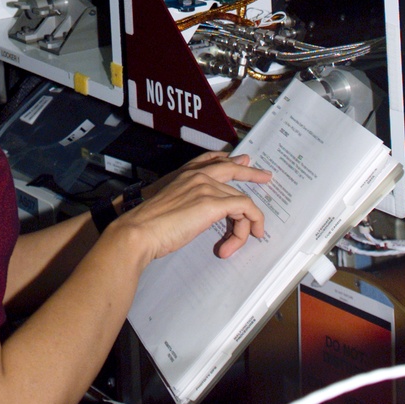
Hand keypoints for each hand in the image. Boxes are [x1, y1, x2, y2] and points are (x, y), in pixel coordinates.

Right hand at [113, 152, 270, 264]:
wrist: (139, 230)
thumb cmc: (146, 225)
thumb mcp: (166, 206)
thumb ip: (183, 202)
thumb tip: (195, 211)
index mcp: (183, 174)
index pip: (211, 159)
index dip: (228, 159)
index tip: (241, 159)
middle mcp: (196, 175)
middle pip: (232, 170)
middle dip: (251, 173)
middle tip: (265, 176)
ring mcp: (205, 187)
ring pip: (240, 199)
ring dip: (243, 224)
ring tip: (235, 244)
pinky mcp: (212, 203)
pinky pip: (244, 208)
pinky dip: (250, 223)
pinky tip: (248, 236)